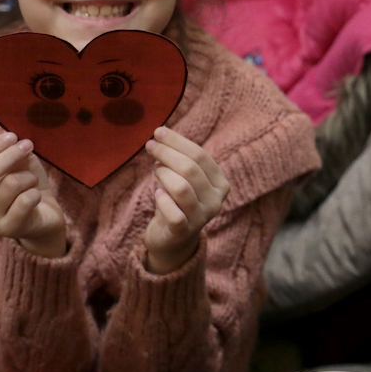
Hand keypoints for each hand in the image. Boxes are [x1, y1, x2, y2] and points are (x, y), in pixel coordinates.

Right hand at [0, 132, 65, 257]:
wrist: (45, 216)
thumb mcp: (17, 164)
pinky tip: (36, 197)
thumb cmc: (26, 186)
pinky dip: (35, 193)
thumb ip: (9, 152)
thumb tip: (12, 140)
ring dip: (28, 177)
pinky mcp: (8, 229)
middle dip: (9, 156)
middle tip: (27, 145)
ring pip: (9, 185)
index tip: (13, 136)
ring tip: (32, 181)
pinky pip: (25, 201)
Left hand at [142, 127, 230, 273]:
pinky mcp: (184, 231)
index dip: (178, 142)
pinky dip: (162, 200)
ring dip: (164, 174)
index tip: (158, 132)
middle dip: (167, 153)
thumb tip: (161, 135)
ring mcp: (202, 217)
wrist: (174, 239)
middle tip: (149, 146)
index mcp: (220, 183)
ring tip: (155, 171)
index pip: (201, 156)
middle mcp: (216, 200)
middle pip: (190, 169)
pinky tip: (157, 194)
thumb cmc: (178, 201)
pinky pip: (173, 212)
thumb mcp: (186, 179)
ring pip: (182, 188)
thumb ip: (181, 160)